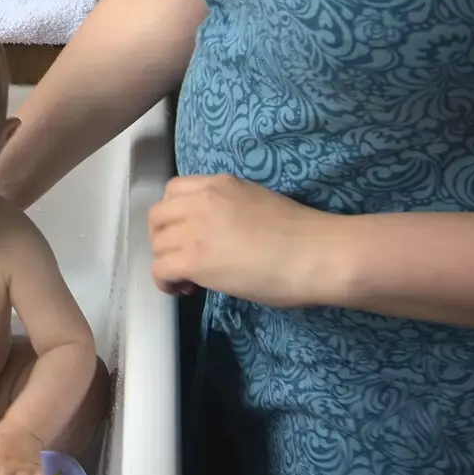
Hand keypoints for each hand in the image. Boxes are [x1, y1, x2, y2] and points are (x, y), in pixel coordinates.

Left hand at [149, 174, 337, 308]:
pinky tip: (185, 290)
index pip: (174, 190)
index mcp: (220, 184)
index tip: (187, 233)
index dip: (175, 215)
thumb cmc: (302, 234)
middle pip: (157, 216)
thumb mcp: (257, 203)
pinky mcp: (194, 259)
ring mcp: (195, 229)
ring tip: (189, 280)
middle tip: (184, 258)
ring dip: (167, 262)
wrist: (317, 253)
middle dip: (164, 238)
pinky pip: (160, 269)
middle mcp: (202, 200)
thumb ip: (229, 211)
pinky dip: (166, 282)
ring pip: (156, 245)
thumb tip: (219, 236)